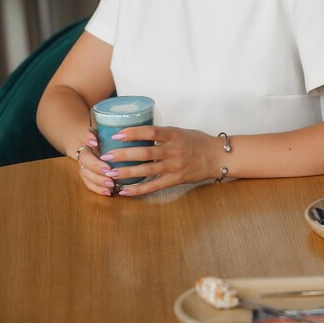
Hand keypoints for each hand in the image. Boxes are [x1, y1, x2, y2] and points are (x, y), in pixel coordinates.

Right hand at [76, 128, 115, 195]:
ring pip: (87, 174)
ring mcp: (83, 165)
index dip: (88, 139)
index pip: (84, 137)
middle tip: (109, 170)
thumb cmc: (96, 134)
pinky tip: (108, 192)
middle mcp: (82, 153)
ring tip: (110, 184)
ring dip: (98, 181)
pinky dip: (98, 189)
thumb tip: (95, 138)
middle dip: (96, 166)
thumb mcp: (97, 128)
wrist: (82, 142)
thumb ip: (97, 131)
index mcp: (84, 138)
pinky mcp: (86, 175)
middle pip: (86, 160)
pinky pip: (89, 184)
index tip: (95, 142)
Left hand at [99, 126, 218, 195]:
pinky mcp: (176, 179)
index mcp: (173, 135)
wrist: (217, 157)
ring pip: (147, 170)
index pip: (150, 131)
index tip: (116, 134)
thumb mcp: (180, 132)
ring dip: (126, 172)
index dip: (133, 132)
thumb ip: (162, 134)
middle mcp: (173, 150)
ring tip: (110, 173)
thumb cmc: (198, 141)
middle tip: (106, 155)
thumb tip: (138, 133)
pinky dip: (139, 189)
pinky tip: (125, 191)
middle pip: (144, 152)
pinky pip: (154, 186)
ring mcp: (174, 166)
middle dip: (123, 154)